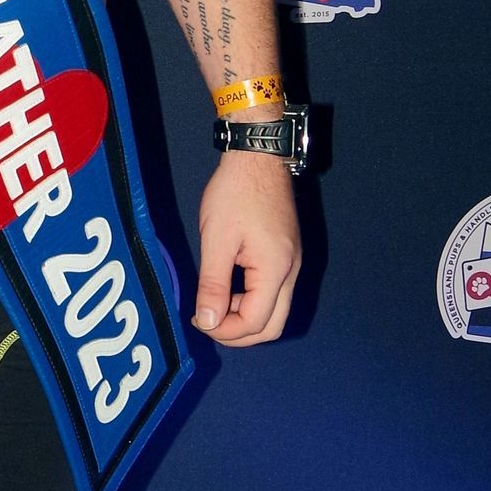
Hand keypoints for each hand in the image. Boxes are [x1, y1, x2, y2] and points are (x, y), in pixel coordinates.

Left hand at [192, 151, 300, 346]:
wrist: (258, 157)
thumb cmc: (235, 193)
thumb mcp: (217, 240)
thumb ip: (213, 285)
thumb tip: (208, 322)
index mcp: (275, 270)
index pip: (255, 323)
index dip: (224, 331)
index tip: (198, 319)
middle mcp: (291, 271)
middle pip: (272, 325)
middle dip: (239, 333)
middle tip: (208, 322)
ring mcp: (292, 263)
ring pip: (275, 311)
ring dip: (245, 317)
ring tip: (214, 304)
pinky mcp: (287, 254)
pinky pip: (274, 292)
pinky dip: (252, 300)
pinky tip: (229, 288)